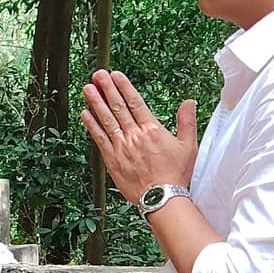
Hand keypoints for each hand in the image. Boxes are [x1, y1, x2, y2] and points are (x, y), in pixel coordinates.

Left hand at [80, 70, 196, 206]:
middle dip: (107, 89)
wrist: (162, 198)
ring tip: (87, 88)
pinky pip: (99, 139)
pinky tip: (85, 113)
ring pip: (106, 120)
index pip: (135, 103)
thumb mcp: (188, 146)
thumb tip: (188, 102)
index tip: (115, 75)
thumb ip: (186, 121)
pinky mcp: (112, 159)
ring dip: (96, 102)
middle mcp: (134, 136)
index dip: (124, 87)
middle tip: (98, 74)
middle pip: (118, 107)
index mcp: (152, 130)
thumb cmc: (176, 174)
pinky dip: (91, 125)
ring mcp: (121, 147)